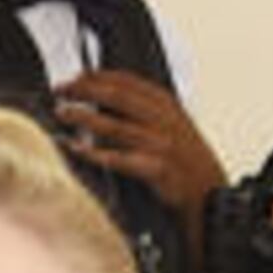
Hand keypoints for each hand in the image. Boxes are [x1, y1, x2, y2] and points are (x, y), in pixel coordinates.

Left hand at [59, 63, 219, 228]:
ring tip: (63, 113)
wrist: (211, 196)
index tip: (74, 77)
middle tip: (61, 90)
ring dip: (84, 118)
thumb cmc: (187, 164)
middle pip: (117, 96)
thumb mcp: (171, 127)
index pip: (126, 80)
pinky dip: (96, 154)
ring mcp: (161, 145)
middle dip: (85, 90)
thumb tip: (106, 101)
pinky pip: (121, 160)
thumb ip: (145, 112)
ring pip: (115, 125)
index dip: (96, 76)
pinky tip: (77, 149)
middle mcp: (163, 120)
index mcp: (166, 104)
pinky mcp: (157, 170)